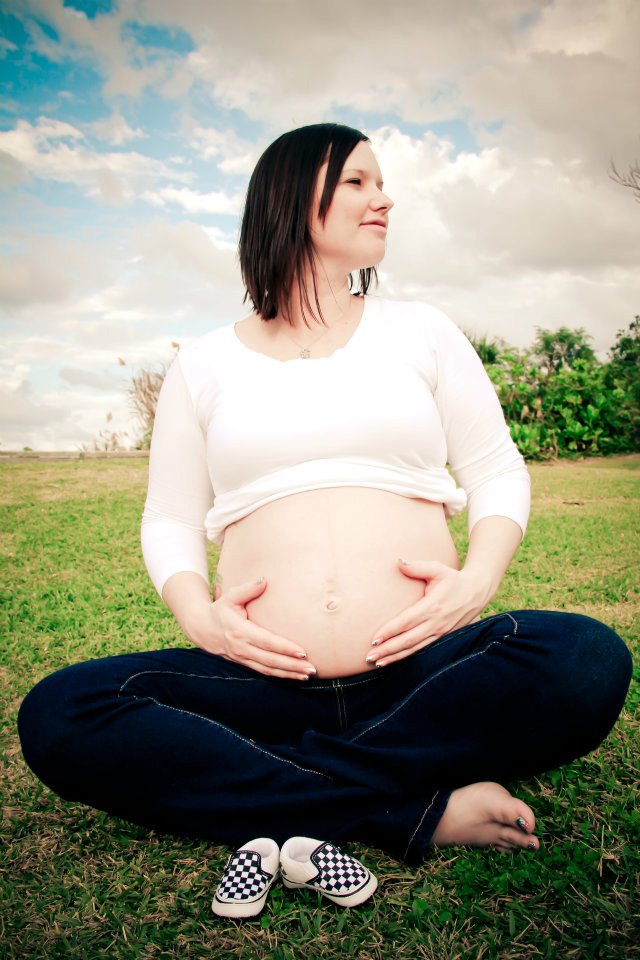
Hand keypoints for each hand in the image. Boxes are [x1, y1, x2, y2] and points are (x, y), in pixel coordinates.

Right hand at [195, 576, 316, 680]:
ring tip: (307, 675)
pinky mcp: (243, 663)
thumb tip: (264, 580)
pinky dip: (279, 675)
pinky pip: (263, 671)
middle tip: (312, 668)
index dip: (285, 648)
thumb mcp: (230, 596)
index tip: (302, 651)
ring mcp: (242, 658)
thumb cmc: (219, 609)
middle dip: (292, 665)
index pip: (267, 642)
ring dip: (288, 674)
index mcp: (241, 631)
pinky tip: (293, 675)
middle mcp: (242, 648)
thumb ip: (248, 589)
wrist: (201, 627)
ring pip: (268, 669)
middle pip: (271, 660)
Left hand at [366, 559, 490, 667]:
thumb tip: (398, 562)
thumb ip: (417, 566)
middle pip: (408, 640)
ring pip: (414, 649)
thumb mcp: (438, 569)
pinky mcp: (442, 637)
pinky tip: (394, 660)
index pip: (406, 622)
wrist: (477, 591)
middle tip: (369, 656)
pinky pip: (422, 649)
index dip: (389, 631)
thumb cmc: (453, 579)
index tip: (374, 638)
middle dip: (388, 650)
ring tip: (378, 663)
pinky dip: (408, 656)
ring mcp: (440, 633)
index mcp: (432, 607)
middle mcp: (436, 623)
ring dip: (395, 657)